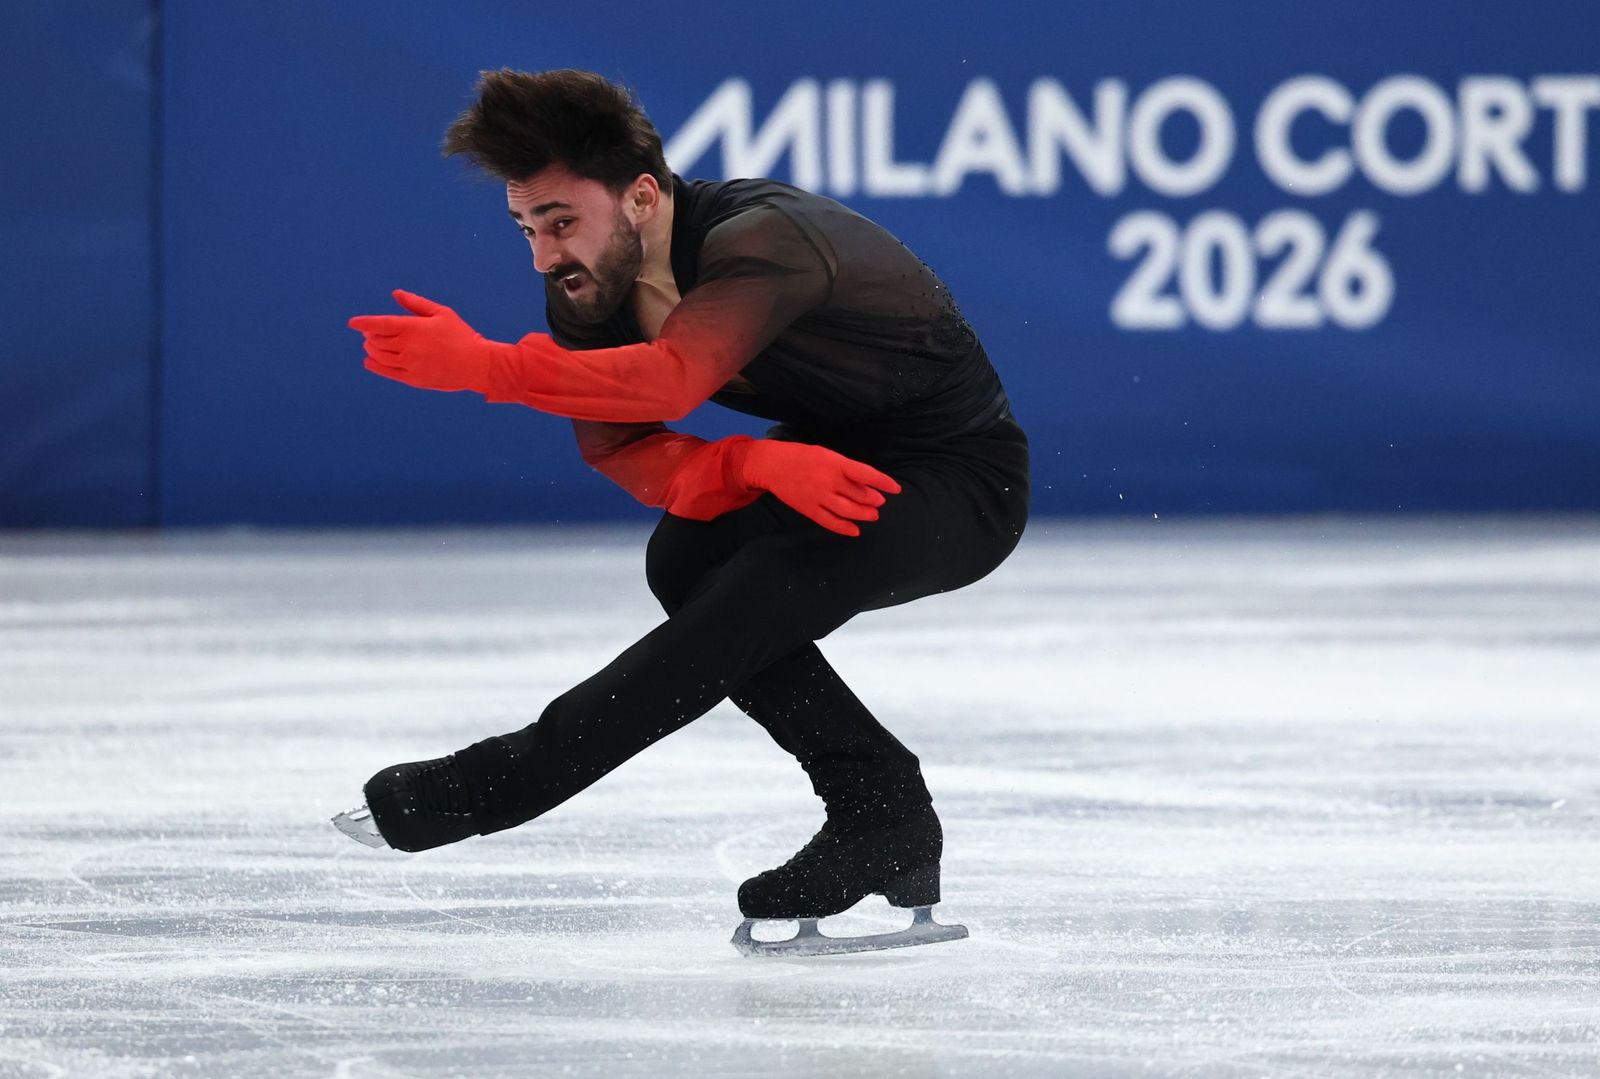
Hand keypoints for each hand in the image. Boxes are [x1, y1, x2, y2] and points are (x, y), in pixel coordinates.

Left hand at [349, 290, 498, 392]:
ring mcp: (410, 364)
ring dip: (371, 350)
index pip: (379, 324)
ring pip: (379, 356)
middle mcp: (408, 346)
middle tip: (370, 334)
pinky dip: (375, 366)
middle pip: (376, 340)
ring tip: (371, 346)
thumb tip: (396, 294)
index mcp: (413, 327)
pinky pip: (387, 372)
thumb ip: (416, 303)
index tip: (352, 323)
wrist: (477, 364)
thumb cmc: (461, 335)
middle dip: (370, 336)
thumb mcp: (442, 313)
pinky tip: (370, 361)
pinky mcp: (413, 379)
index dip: (363, 323)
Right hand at [734, 439, 901, 536]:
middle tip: (880, 503)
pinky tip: (855, 530)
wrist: (773, 465)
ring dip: (864, 514)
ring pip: (848, 510)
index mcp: (835, 463)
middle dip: (873, 500)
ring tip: (873, 515)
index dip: (883, 482)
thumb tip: (867, 486)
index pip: (866, 473)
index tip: (896, 489)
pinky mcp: (809, 509)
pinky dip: (844, 528)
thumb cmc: (803, 457)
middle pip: (859, 495)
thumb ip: (846, 470)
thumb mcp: (827, 455)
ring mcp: (819, 496)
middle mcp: (829, 480)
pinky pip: (830, 522)